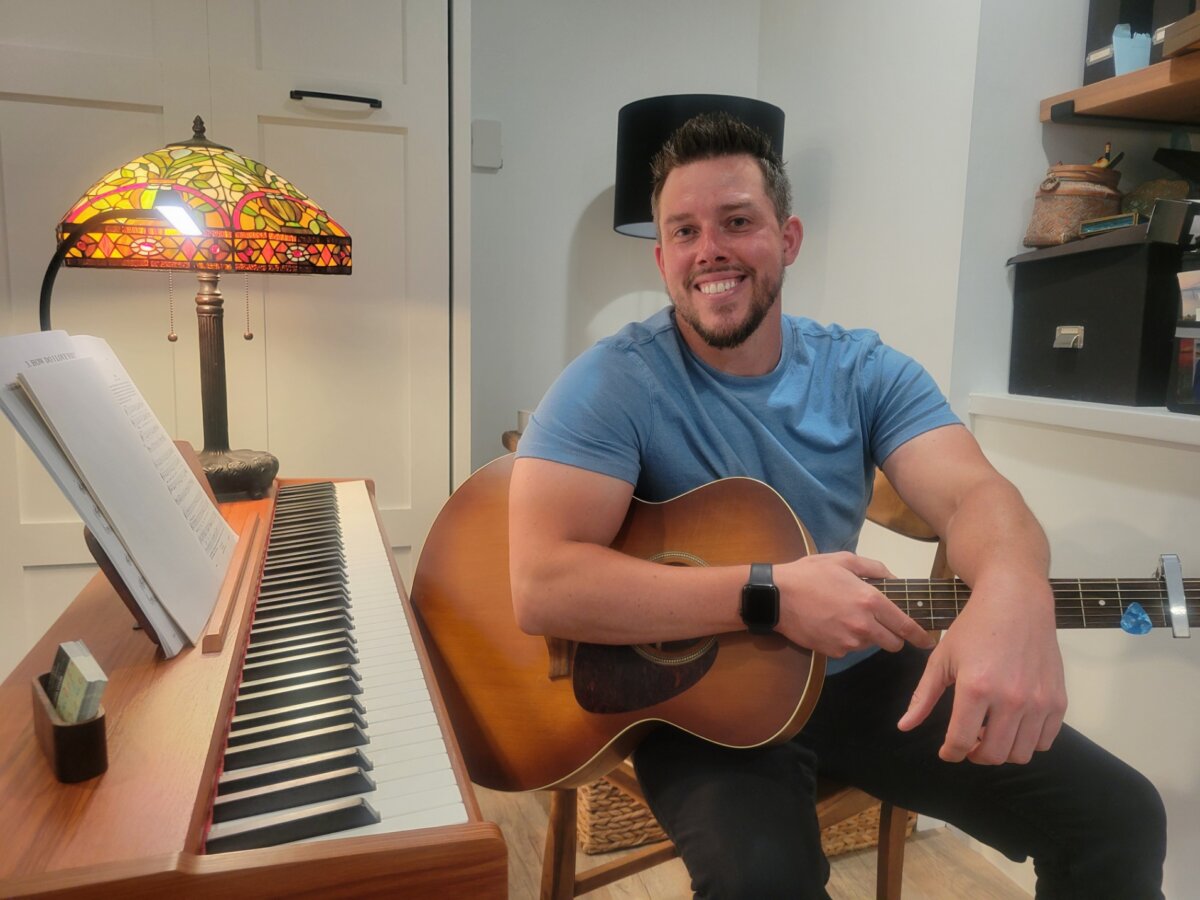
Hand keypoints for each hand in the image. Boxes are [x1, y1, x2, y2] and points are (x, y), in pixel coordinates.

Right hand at [775, 553, 935, 657]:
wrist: (776, 596)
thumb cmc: (809, 574)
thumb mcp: (843, 560)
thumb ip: (874, 568)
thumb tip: (894, 579)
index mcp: (870, 601)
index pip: (905, 625)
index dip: (920, 636)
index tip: (928, 641)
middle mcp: (864, 625)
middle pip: (893, 643)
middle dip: (892, 636)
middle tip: (880, 623)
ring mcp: (848, 642)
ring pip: (870, 645)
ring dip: (866, 636)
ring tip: (845, 617)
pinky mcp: (833, 652)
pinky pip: (849, 649)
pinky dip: (845, 640)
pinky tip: (830, 625)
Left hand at [897, 572, 1066, 763]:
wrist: (1017, 602)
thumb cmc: (975, 627)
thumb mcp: (942, 658)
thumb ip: (923, 696)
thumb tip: (904, 726)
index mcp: (975, 688)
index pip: (961, 742)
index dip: (951, 753)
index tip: (948, 752)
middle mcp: (1010, 699)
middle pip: (993, 755)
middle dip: (975, 755)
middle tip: (969, 742)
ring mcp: (1038, 702)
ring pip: (1020, 754)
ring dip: (1002, 751)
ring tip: (990, 732)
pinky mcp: (1058, 700)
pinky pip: (1044, 741)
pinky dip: (1027, 742)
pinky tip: (1013, 725)